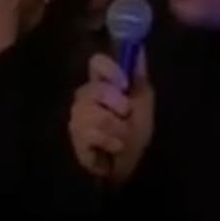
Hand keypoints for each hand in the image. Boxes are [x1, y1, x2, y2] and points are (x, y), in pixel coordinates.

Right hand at [69, 50, 153, 182]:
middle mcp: (86, 97)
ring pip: (96, 114)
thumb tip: (139, 50)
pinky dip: (110, 141)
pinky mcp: (75, 138)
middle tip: (126, 118)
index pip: (97, 62)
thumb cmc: (137, 134)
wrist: (132, 169)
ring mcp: (78, 117)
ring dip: (117, 129)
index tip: (124, 83)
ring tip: (121, 137)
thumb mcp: (144, 104)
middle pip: (95, 89)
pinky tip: (112, 148)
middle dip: (119, 106)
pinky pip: (92, 133)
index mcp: (103, 84)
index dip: (110, 69)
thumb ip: (138, 78)